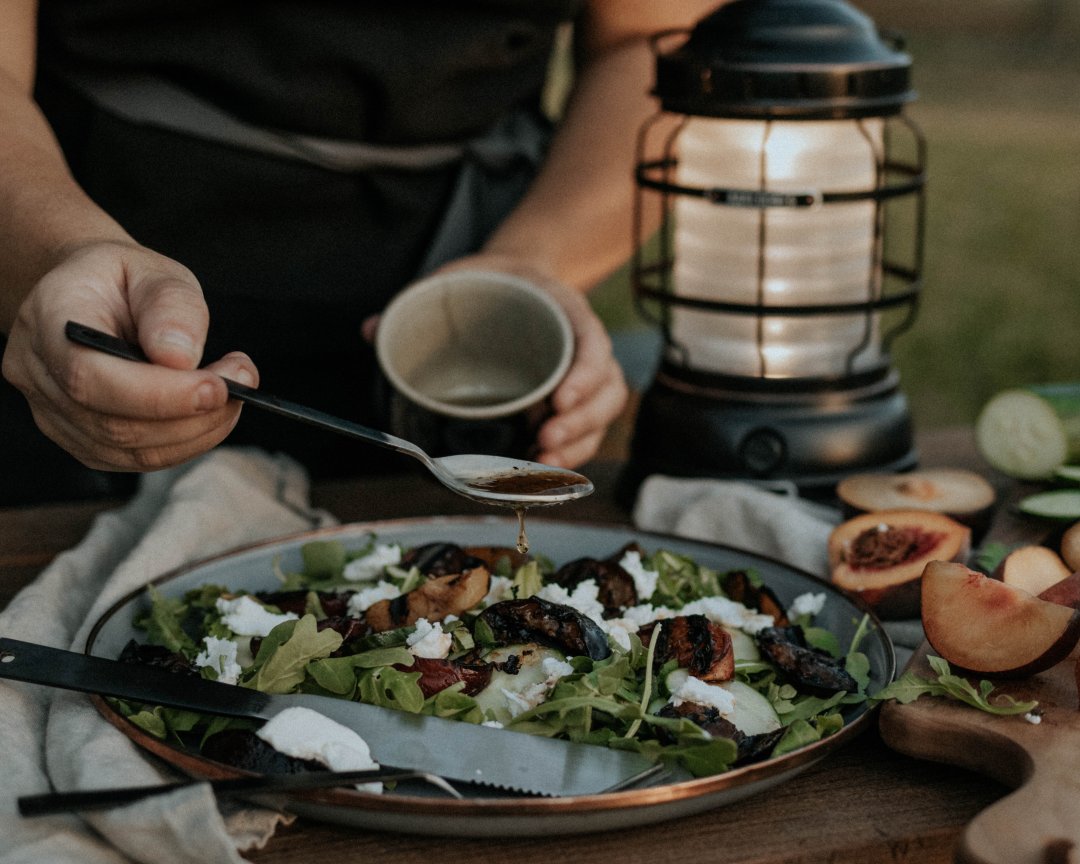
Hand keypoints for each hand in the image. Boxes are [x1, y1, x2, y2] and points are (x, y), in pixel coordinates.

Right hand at [2, 240, 258, 471]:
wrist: (95, 295)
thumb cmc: (126, 281)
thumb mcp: (154, 271)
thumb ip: (171, 307)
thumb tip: (181, 358)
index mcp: (49, 320)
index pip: (90, 376)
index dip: (158, 393)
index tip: (217, 386)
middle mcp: (39, 373)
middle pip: (113, 423)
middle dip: (192, 413)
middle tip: (242, 381)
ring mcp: (54, 414)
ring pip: (131, 450)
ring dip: (198, 430)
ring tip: (233, 391)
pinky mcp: (82, 439)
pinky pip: (138, 458)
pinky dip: (187, 442)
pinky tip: (211, 412)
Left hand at [433, 255, 628, 468]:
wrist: (515, 280)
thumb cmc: (492, 281)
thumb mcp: (462, 275)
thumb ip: (424, 297)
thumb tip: (374, 329)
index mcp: (566, 309)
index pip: (593, 343)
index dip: (585, 375)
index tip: (558, 400)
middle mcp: (584, 345)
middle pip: (607, 389)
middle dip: (581, 422)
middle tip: (544, 440)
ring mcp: (584, 376)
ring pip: (603, 414)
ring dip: (579, 444)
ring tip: (545, 461)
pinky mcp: (573, 401)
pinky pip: (587, 431)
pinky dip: (572, 453)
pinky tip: (544, 469)